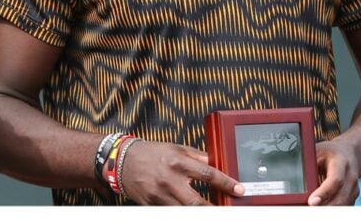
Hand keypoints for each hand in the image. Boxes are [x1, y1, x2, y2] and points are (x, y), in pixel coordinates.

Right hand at [115, 140, 244, 204]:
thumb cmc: (150, 153)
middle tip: (229, 211)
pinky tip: (191, 212)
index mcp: (177, 162)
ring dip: (200, 213)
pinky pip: (171, 213)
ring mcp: (160, 195)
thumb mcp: (175, 148)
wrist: (121, 161)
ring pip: (185, 212)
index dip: (226, 183)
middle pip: (197, 202)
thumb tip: (217, 162)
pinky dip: (183, 214)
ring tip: (213, 212)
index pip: (208, 174)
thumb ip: (197, 156)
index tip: (239, 189)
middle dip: (215, 209)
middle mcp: (169, 180)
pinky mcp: (152, 205)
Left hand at [309, 139, 360, 204]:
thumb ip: (308, 164)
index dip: (324, 192)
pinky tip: (319, 207)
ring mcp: (354, 188)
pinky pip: (343, 206)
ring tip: (311, 210)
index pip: (335, 180)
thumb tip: (294, 177)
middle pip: (340, 197)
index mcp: (341, 162)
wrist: (349, 154)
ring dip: (327, 209)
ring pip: (343, 205)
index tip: (312, 202)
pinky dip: (331, 209)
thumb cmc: (329, 153)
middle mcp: (350, 176)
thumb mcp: (317, 151)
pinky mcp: (353, 196)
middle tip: (308, 210)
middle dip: (324, 207)